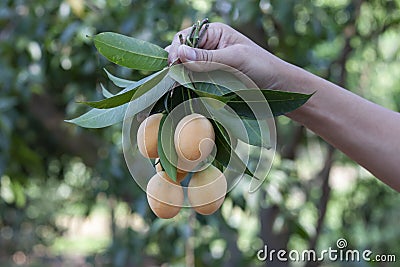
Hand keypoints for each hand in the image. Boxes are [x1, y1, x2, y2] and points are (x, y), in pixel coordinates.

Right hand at [166, 22, 289, 90]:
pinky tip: (185, 94)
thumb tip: (180, 53)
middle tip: (172, 82)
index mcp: (213, 34)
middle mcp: (208, 48)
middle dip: (176, 67)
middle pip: (182, 55)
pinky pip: (193, 83)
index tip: (173, 66)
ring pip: (185, 71)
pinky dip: (188, 89)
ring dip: (181, 80)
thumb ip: (208, 58)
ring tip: (176, 90)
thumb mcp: (235, 59)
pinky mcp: (211, 82)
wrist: (279, 88)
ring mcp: (208, 66)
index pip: (185, 37)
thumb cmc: (262, 67)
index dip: (176, 50)